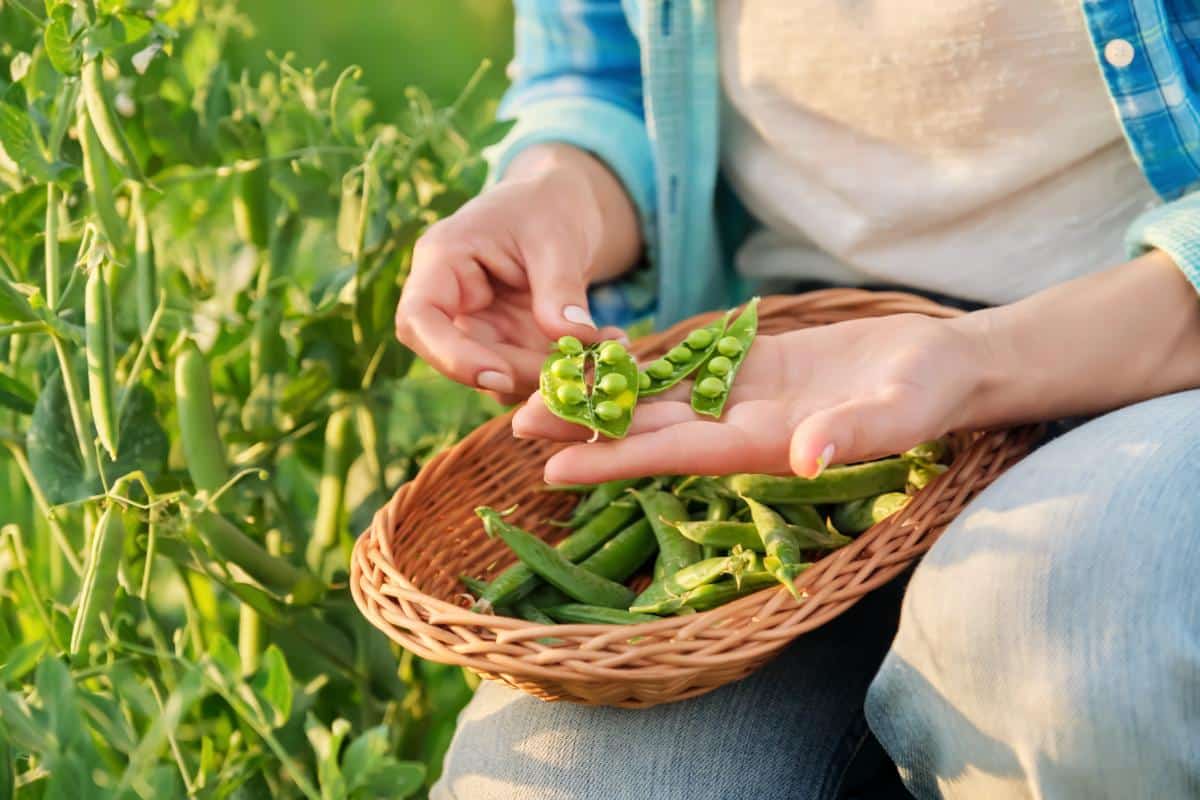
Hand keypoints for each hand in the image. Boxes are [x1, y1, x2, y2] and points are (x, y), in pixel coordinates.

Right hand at [394, 145, 640, 403]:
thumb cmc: (549, 205)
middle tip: (572, 372)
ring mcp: (478, 324)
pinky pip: (522, 372)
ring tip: (599, 358)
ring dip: (543, 379)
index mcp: (443, 259)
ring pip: (494, 374)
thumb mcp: (558, 236)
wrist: (563, 206)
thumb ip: (560, 287)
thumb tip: (573, 338)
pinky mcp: (505, 342)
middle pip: (459, 358)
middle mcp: (451, 299)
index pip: (418, 319)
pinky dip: (560, 372)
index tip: (497, 376)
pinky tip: (601, 351)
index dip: (449, 356)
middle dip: (515, 374)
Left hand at [513, 312, 983, 482]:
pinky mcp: (751, 366)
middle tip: (514, 420)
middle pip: (649, 429)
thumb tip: (810, 456)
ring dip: (602, 394)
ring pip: (659, 396)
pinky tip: (600, 354)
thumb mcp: (898, 411)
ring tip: (541, 387)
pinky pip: (687, 364)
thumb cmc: (929, 393)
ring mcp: (743, 397)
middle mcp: (741, 427)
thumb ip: (855, 434)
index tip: (551, 468)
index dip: (613, 461)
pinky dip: (644, 361)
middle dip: (585, 428)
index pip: (673, 457)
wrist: (942, 366)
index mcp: (763, 446)